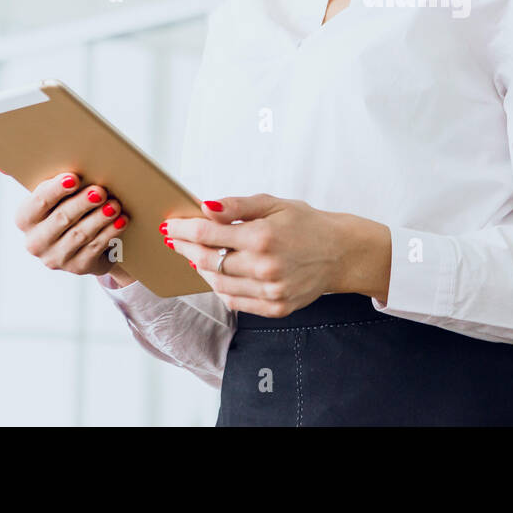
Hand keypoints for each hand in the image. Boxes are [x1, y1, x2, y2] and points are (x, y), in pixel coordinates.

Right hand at [13, 171, 130, 279]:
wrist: (84, 239)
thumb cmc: (67, 205)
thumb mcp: (52, 192)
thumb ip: (30, 175)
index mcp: (24, 218)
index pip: (37, 203)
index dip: (55, 190)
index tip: (73, 178)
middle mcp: (35, 241)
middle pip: (61, 219)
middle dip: (82, 203)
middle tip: (101, 190)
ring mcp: (56, 258)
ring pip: (80, 235)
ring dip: (99, 218)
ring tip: (114, 204)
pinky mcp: (77, 267)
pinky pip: (95, 248)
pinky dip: (110, 232)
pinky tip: (121, 221)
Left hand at [160, 194, 347, 316]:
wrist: (341, 253)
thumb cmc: (308, 225)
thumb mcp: (275, 204)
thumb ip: (238, 205)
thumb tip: (206, 206)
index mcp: (262, 236)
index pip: (207, 234)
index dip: (183, 229)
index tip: (170, 225)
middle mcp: (263, 267)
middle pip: (206, 260)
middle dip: (185, 248)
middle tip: (176, 239)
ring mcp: (269, 291)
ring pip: (216, 284)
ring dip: (200, 269)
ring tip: (194, 255)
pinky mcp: (275, 307)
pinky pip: (234, 302)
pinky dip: (220, 288)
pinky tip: (216, 275)